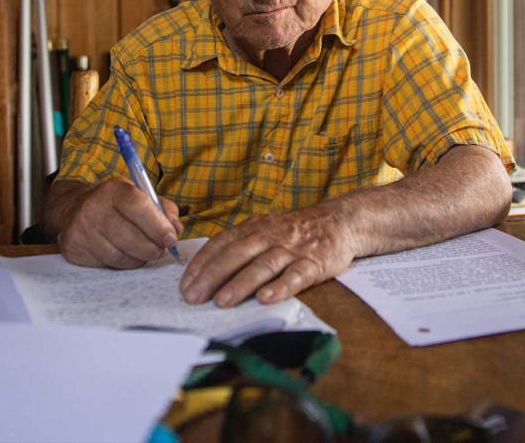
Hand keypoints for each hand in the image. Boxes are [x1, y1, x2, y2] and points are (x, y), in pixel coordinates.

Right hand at [54, 179, 183, 268]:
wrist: (74, 210)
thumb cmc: (115, 205)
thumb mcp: (140, 196)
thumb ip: (164, 209)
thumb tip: (176, 229)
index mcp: (114, 189)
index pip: (138, 206)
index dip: (158, 226)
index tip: (171, 238)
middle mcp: (93, 207)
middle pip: (129, 237)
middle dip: (152, 248)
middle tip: (160, 250)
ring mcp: (81, 229)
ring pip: (119, 256)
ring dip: (138, 259)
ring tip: (143, 252)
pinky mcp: (74, 248)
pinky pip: (106, 264)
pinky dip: (122, 264)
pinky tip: (125, 255)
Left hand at [179, 205, 357, 307]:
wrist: (340, 221)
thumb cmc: (295, 231)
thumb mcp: (265, 230)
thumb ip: (240, 246)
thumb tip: (207, 273)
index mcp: (254, 228)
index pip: (221, 244)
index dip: (201, 264)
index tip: (184, 284)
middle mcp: (269, 236)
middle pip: (236, 255)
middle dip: (212, 276)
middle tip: (193, 297)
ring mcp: (291, 250)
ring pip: (262, 266)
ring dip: (240, 284)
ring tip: (222, 301)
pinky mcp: (314, 263)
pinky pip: (295, 276)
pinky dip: (280, 288)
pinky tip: (265, 299)